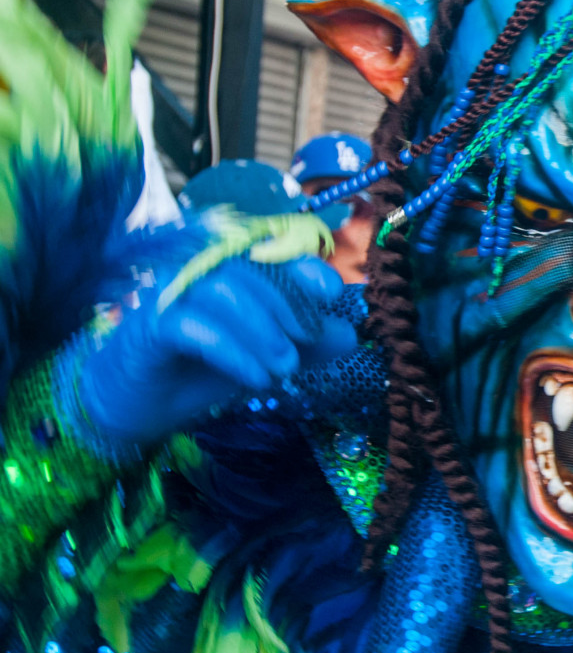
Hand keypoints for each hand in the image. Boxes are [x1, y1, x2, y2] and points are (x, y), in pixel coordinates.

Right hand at [80, 257, 356, 445]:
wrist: (141, 405)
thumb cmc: (205, 369)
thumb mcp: (266, 356)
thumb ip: (307, 344)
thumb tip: (350, 334)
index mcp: (229, 269)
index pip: (269, 248)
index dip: (302, 262)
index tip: (332, 292)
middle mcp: (199, 271)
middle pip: (250, 265)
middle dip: (288, 302)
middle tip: (309, 340)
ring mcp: (172, 293)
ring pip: (224, 290)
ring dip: (263, 330)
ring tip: (284, 367)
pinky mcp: (150, 324)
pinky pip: (195, 327)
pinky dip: (234, 352)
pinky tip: (258, 379)